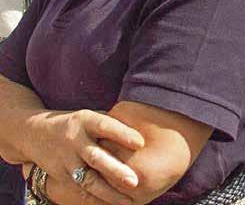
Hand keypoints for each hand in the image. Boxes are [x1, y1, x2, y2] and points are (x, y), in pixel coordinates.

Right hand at [26, 109, 144, 203]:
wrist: (35, 133)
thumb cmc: (76, 122)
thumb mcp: (91, 115)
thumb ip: (112, 122)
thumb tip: (144, 126)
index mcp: (85, 120)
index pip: (105, 126)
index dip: (122, 134)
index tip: (140, 143)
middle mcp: (74, 140)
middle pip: (96, 157)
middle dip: (115, 170)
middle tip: (135, 181)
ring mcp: (66, 160)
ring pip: (88, 179)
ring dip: (108, 192)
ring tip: (128, 200)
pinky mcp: (61, 176)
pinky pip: (80, 191)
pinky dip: (97, 200)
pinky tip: (113, 204)